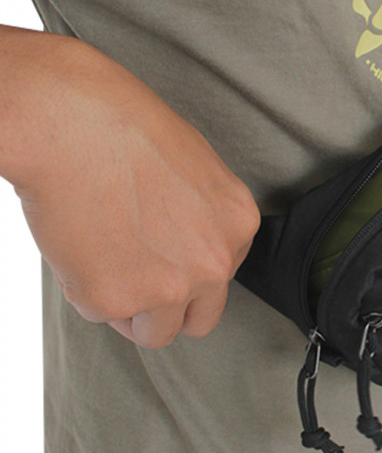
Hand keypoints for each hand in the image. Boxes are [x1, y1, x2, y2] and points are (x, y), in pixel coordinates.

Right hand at [11, 36, 259, 348]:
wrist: (72, 120)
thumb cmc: (127, 129)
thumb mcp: (197, 170)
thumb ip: (204, 218)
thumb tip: (188, 245)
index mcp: (238, 226)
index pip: (223, 278)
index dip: (186, 269)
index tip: (160, 252)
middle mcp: (215, 262)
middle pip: (199, 318)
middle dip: (168, 306)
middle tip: (135, 274)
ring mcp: (168, 286)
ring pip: (154, 332)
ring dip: (129, 308)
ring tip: (103, 257)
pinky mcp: (115, 299)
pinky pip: (101, 314)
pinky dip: (85, 289)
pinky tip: (79, 243)